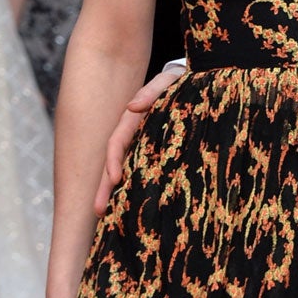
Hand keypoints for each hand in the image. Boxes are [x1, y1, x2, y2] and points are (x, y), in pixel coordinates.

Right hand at [94, 65, 182, 213]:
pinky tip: (131, 208)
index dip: (113, 159)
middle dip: (105, 187)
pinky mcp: (158, 156)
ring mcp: (146, 147)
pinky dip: (135, 190)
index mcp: (134, 120)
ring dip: (116, 194)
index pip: (118, 142)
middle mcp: (136, 136)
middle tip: (98, 211)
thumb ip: (153, 90)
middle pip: (115, 164)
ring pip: (127, 172)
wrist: (200, 84)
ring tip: (106, 217)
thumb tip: (132, 106)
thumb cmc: (182, 82)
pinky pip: (144, 174)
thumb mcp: (169, 80)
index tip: (114, 179)